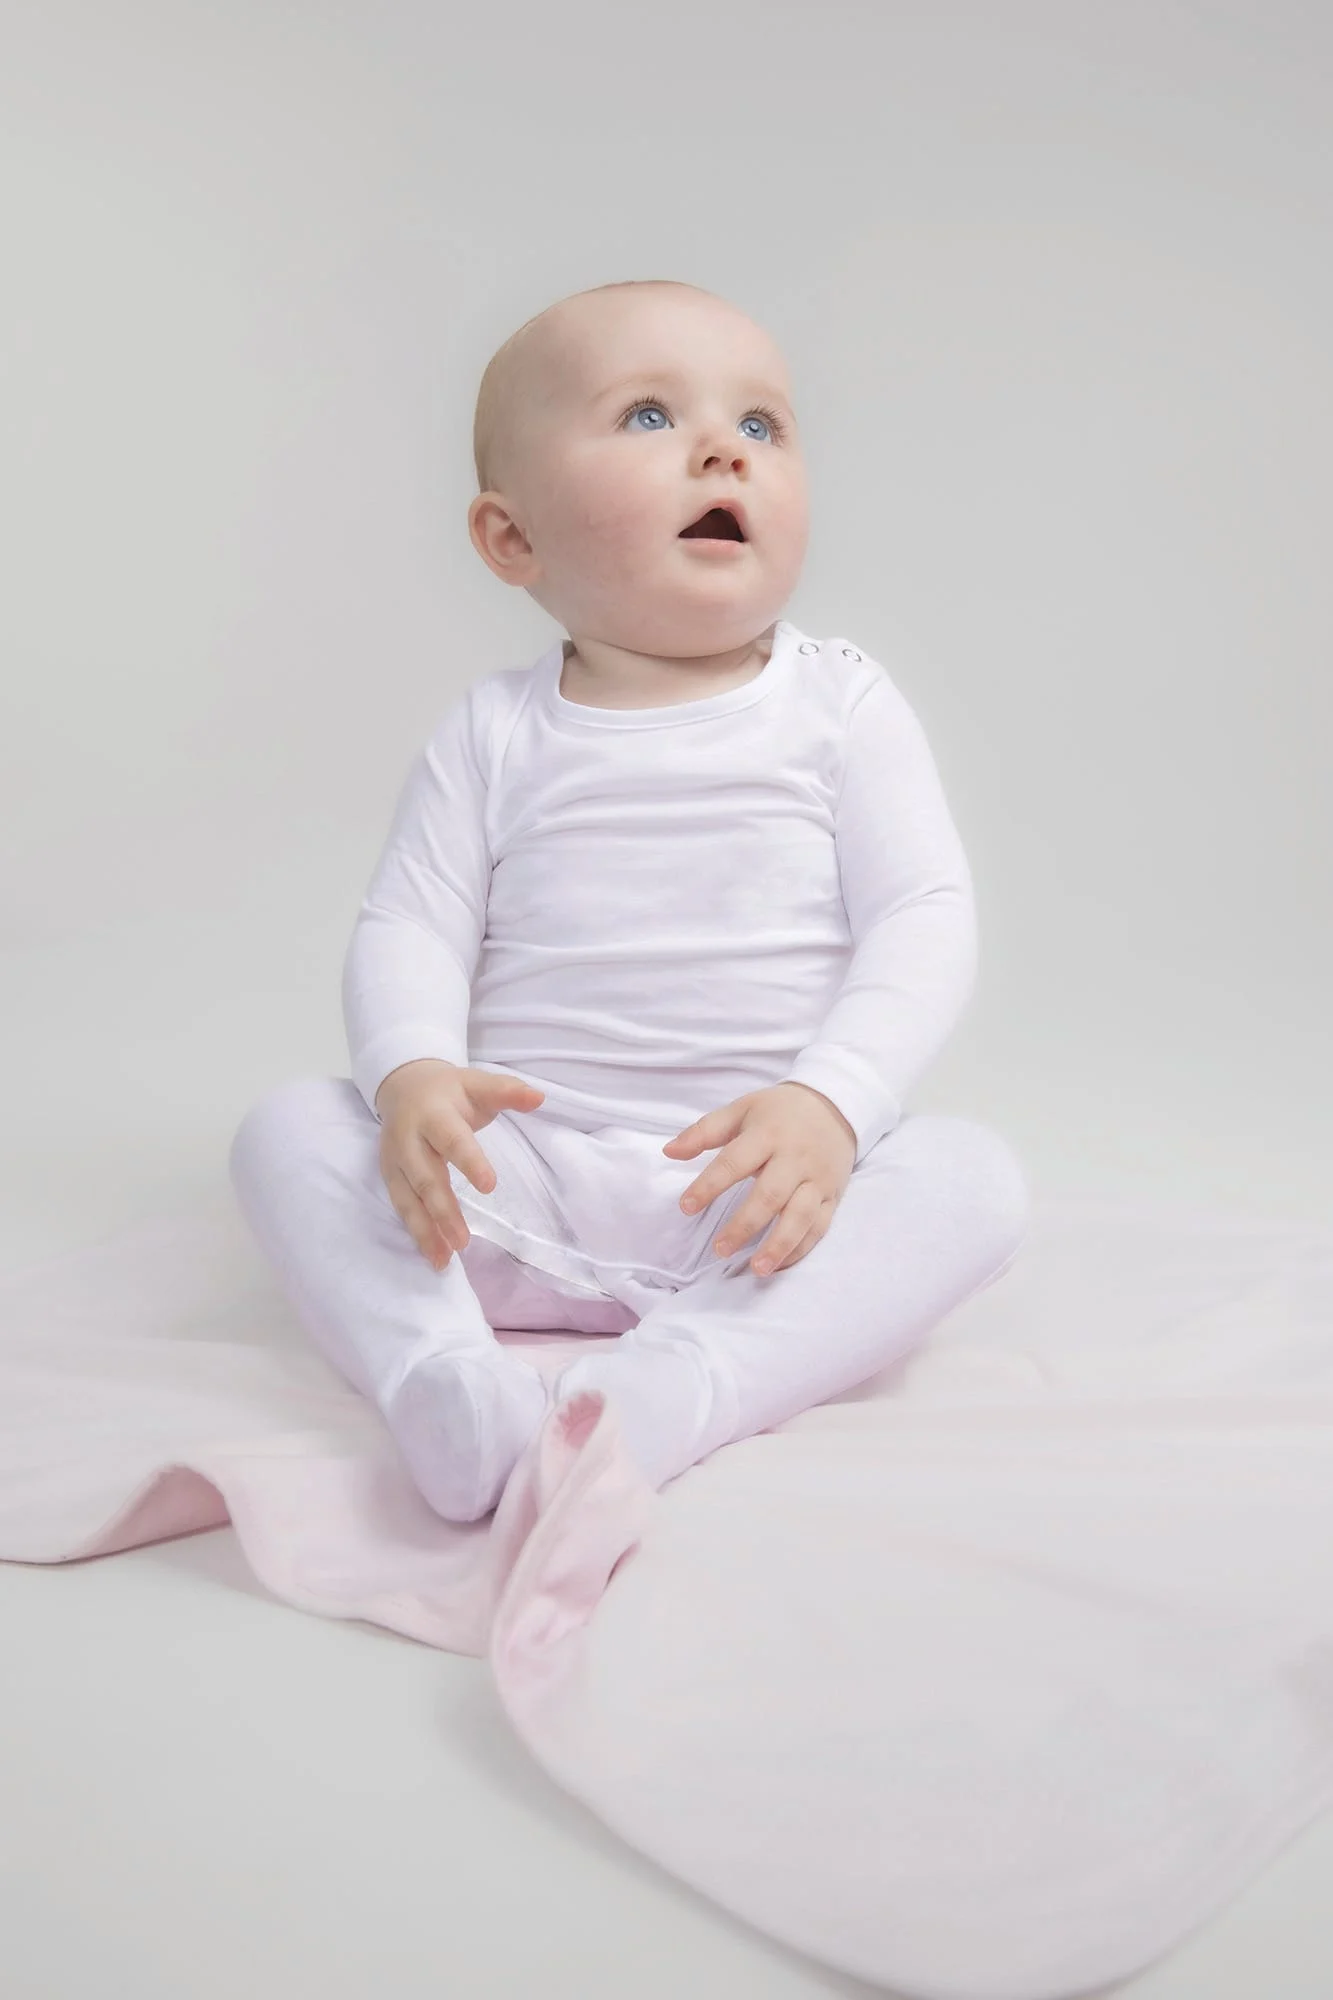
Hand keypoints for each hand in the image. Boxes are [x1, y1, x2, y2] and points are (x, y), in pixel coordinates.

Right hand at [374, 1060, 544, 1270]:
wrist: (402, 1086)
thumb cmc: (449, 1090)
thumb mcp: (477, 1084)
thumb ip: (507, 1092)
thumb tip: (539, 1098)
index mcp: (433, 1114)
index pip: (451, 1140)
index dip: (469, 1161)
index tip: (489, 1186)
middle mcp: (409, 1139)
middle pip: (425, 1177)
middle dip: (442, 1210)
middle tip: (463, 1240)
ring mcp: (395, 1160)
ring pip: (408, 1199)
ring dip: (425, 1230)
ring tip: (445, 1258)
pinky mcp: (389, 1175)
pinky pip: (401, 1207)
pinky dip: (416, 1232)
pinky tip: (434, 1255)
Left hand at [662, 1082, 855, 1276]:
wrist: (835, 1105)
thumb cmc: (779, 1111)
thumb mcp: (741, 1110)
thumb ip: (704, 1132)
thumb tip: (668, 1151)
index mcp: (768, 1134)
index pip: (734, 1162)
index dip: (709, 1185)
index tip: (686, 1207)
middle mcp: (795, 1158)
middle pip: (770, 1195)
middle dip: (744, 1225)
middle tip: (720, 1249)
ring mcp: (817, 1179)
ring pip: (799, 1216)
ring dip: (779, 1244)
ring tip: (757, 1268)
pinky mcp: (832, 1196)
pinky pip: (819, 1226)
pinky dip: (800, 1249)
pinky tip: (780, 1265)